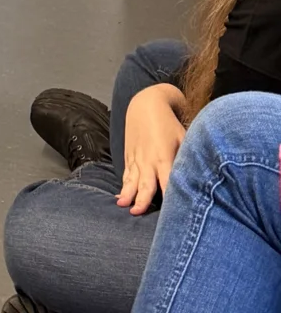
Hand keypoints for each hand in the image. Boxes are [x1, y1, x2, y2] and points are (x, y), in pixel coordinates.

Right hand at [118, 84, 186, 214]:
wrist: (145, 102)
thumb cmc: (170, 122)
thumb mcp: (184, 138)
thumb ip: (187, 160)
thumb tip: (198, 180)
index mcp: (164, 157)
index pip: (168, 184)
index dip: (170, 200)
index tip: (171, 216)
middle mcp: (148, 160)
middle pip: (145, 184)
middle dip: (142, 199)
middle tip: (137, 213)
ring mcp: (137, 157)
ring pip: (132, 180)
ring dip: (128, 193)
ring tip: (123, 205)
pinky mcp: (129, 154)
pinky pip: (126, 173)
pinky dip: (123, 184)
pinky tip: (120, 196)